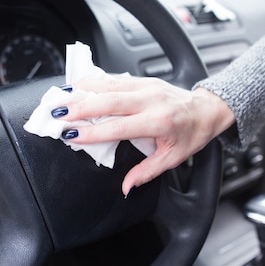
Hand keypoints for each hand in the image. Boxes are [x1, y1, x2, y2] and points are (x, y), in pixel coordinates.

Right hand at [57, 75, 234, 195]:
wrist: (207, 109)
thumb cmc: (191, 134)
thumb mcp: (172, 159)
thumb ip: (146, 173)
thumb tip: (126, 187)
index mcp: (158, 122)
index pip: (118, 127)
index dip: (92, 132)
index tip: (71, 135)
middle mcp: (150, 100)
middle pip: (109, 101)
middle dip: (80, 106)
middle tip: (57, 113)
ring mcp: (145, 86)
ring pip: (109, 85)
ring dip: (82, 90)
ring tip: (60, 95)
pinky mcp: (142, 79)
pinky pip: (114, 78)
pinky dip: (93, 81)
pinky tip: (77, 84)